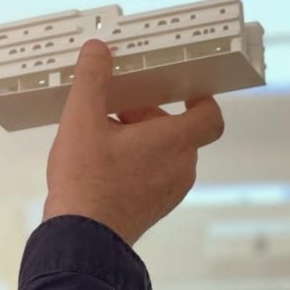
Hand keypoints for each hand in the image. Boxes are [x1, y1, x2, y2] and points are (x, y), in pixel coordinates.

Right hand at [43, 39, 225, 247]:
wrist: (80, 239)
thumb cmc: (86, 182)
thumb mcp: (82, 120)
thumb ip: (92, 80)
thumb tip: (98, 51)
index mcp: (174, 142)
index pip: (210, 116)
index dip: (200, 100)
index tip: (181, 91)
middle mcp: (181, 168)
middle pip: (176, 131)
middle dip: (146, 117)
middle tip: (112, 114)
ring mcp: (169, 193)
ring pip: (163, 155)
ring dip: (138, 142)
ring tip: (100, 142)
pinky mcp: (153, 210)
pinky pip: (153, 177)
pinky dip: (134, 166)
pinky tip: (100, 167)